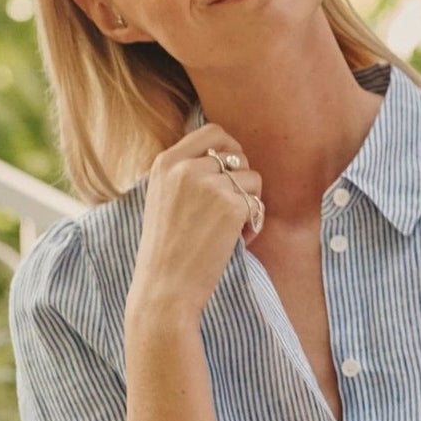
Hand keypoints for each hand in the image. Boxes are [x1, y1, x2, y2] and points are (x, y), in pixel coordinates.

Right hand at [126, 121, 265, 332]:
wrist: (165, 287)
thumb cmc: (166, 251)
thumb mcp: (162, 199)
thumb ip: (184, 174)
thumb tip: (224, 158)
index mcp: (166, 162)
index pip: (212, 132)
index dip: (231, 148)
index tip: (233, 171)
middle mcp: (186, 167)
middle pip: (237, 156)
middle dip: (242, 181)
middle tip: (233, 208)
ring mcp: (209, 185)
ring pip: (252, 179)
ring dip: (249, 204)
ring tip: (231, 231)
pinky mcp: (230, 206)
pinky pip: (258, 204)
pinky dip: (253, 224)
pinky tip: (237, 241)